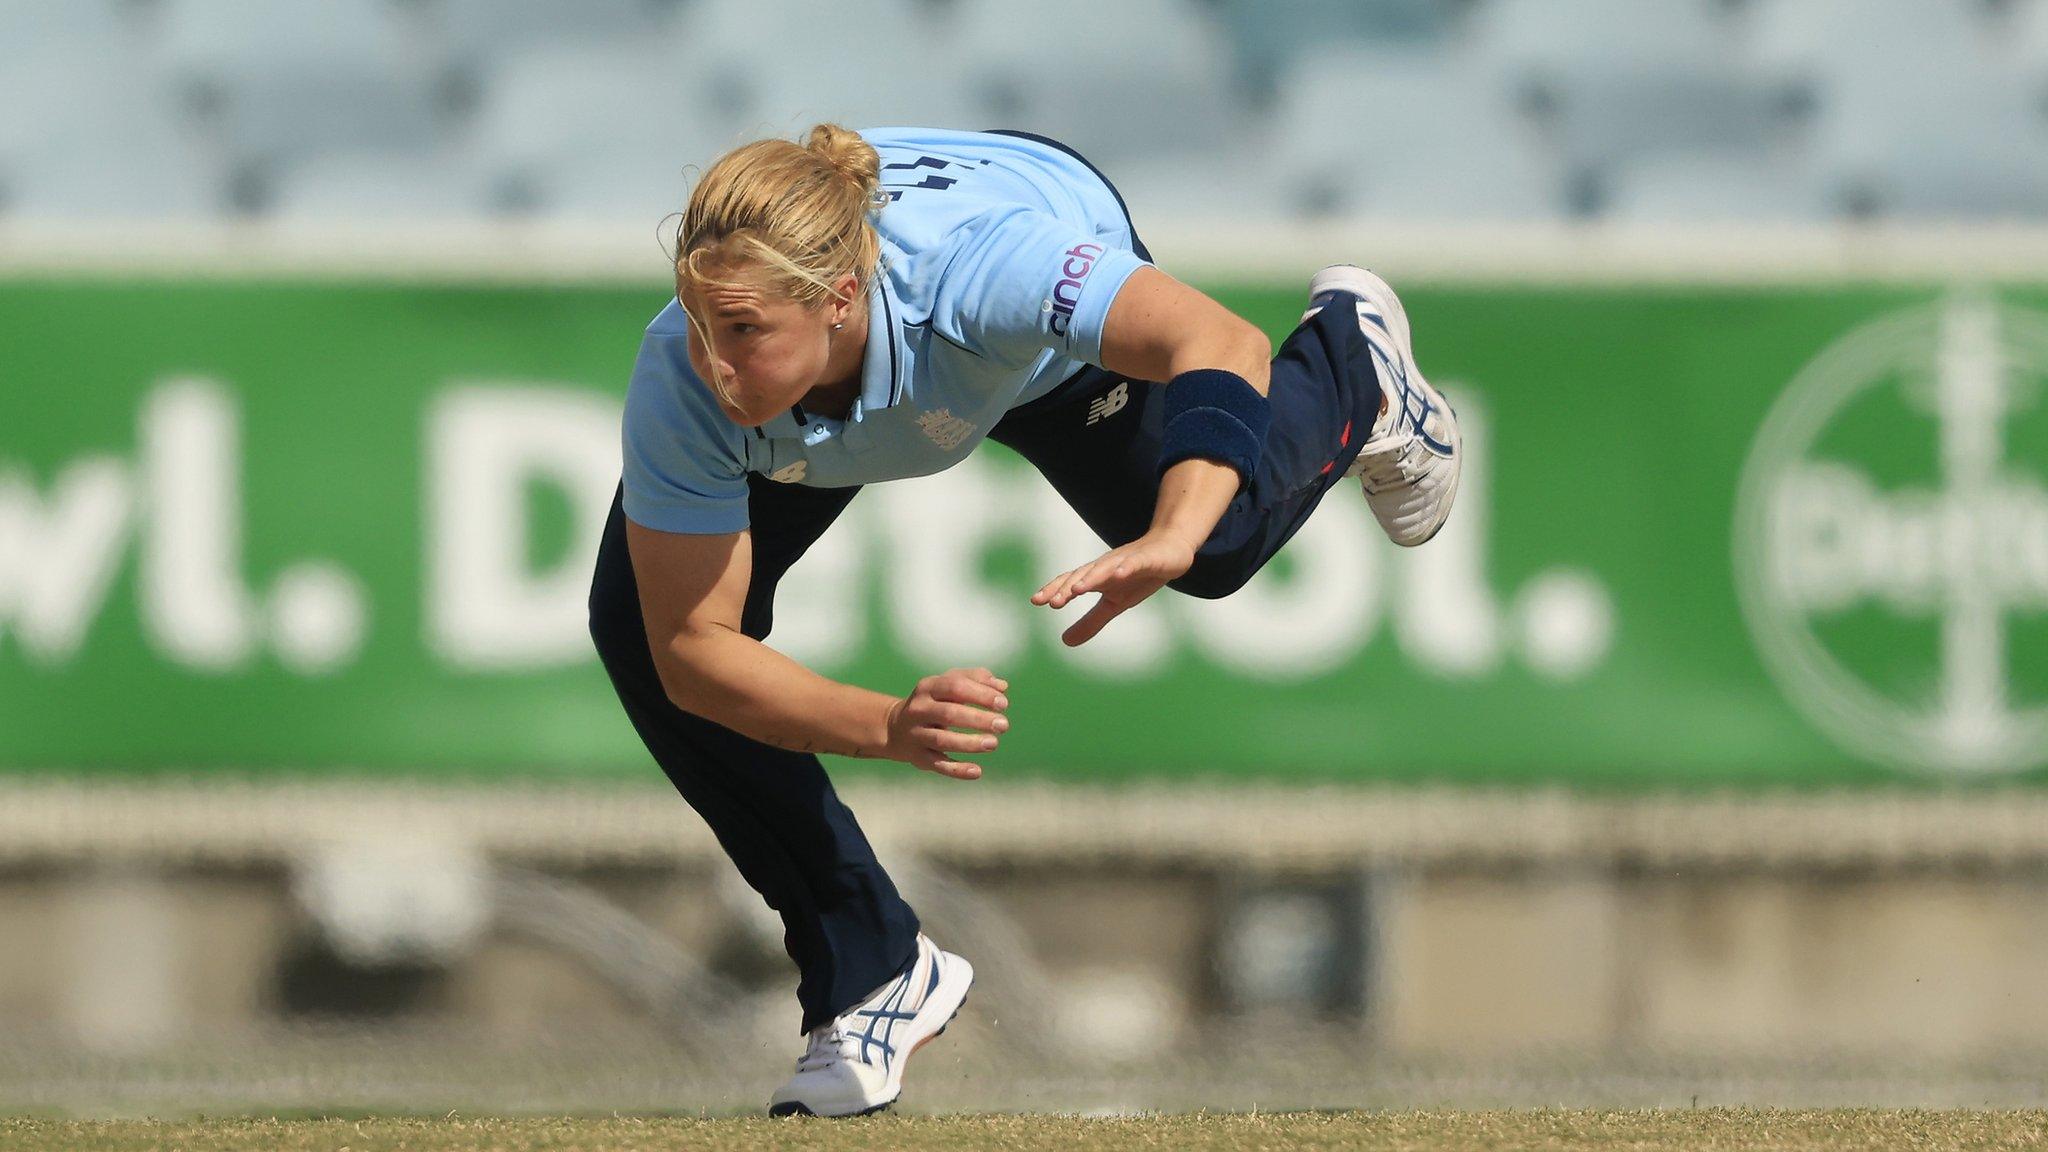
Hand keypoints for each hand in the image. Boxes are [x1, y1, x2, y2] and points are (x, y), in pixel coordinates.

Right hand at [883, 667, 1009, 780]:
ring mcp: (916, 735)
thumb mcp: (949, 684)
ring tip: (993, 743)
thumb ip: (977, 680)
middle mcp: (919, 710)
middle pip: (949, 713)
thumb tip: (1002, 686)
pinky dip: (957, 770)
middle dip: (978, 719)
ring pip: (943, 740)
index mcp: (929, 687)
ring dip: (970, 743)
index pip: (955, 686)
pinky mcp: (918, 758)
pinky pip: (938, 765)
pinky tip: (977, 771)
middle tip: (1003, 725)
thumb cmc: (935, 702)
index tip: (1003, 704)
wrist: (896, 728)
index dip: (981, 694)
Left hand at [1031, 530, 1195, 646]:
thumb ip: (1090, 621)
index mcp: (1096, 577)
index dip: (1054, 590)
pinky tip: (1119, 575)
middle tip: (1053, 602)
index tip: (1036, 601)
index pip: (1070, 582)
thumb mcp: (1114, 604)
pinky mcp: (1146, 559)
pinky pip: (1134, 563)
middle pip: (1083, 575)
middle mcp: (1105, 566)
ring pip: (1105, 568)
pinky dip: (1126, 568)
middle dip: (1067, 587)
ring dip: (1091, 578)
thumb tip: (1064, 642)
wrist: (1170, 551)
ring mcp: (1125, 561)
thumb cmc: (1138, 577)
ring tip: (1077, 589)